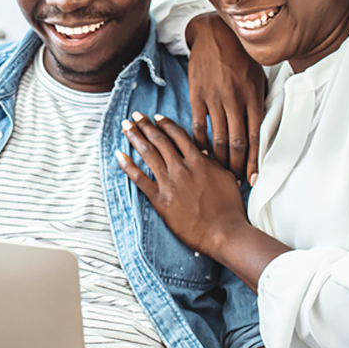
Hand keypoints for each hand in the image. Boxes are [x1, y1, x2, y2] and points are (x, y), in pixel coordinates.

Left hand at [116, 112, 249, 255]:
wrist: (224, 232)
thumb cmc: (229, 208)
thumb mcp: (225, 177)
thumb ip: (211, 163)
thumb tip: (201, 151)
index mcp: (198, 160)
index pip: (178, 135)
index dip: (165, 124)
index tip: (156, 117)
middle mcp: (181, 167)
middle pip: (159, 140)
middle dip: (145, 125)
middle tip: (135, 115)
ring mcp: (169, 183)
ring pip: (148, 153)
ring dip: (135, 137)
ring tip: (125, 127)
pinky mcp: (160, 200)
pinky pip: (139, 179)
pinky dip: (128, 165)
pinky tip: (119, 154)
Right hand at [185, 12, 265, 182]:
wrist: (215, 35)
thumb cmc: (240, 57)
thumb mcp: (257, 78)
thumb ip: (258, 103)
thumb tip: (261, 130)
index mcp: (253, 97)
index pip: (256, 137)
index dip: (254, 161)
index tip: (252, 178)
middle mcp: (236, 101)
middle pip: (237, 143)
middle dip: (237, 166)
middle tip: (235, 180)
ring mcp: (215, 99)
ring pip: (219, 138)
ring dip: (220, 159)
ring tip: (220, 172)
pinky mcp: (198, 96)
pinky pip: (199, 126)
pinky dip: (200, 143)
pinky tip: (201, 154)